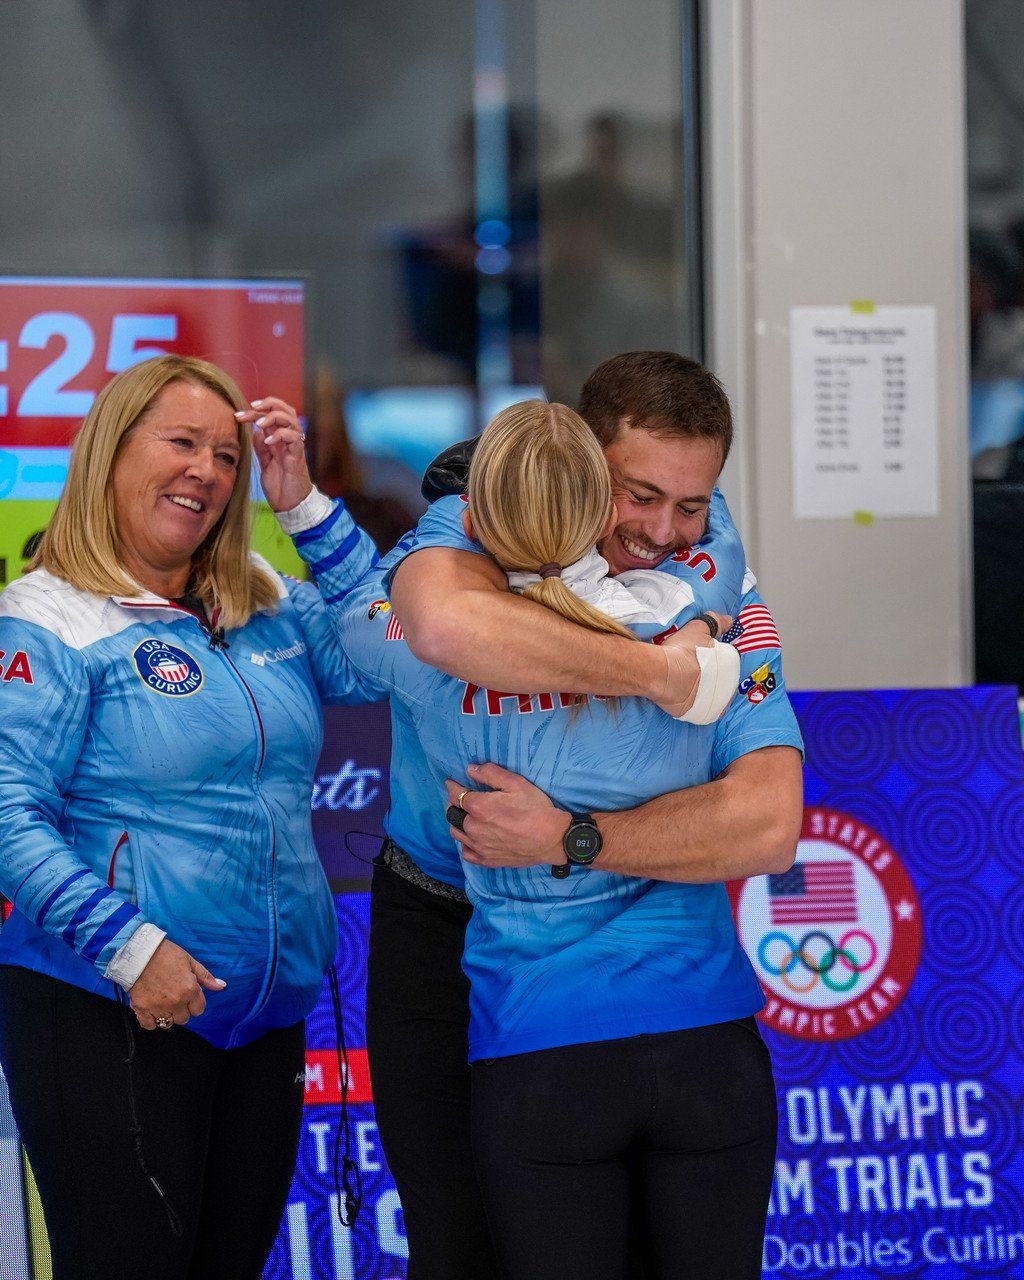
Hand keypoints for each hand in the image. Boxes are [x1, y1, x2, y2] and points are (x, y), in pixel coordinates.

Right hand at [128, 939, 225, 1030]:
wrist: (140, 952)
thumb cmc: (166, 954)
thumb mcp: (190, 961)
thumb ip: (205, 977)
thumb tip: (221, 986)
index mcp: (190, 990)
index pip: (199, 1010)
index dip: (195, 1003)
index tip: (189, 996)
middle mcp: (176, 1001)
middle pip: (184, 1018)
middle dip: (182, 1010)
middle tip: (175, 998)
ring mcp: (158, 1007)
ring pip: (168, 1023)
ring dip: (167, 1015)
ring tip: (163, 1002)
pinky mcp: (142, 1009)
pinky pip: (150, 1025)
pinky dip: (151, 1021)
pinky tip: (151, 1009)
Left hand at [237, 396, 312, 512]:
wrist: (291, 504)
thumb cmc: (280, 485)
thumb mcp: (265, 464)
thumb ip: (261, 448)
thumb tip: (254, 432)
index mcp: (279, 439)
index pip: (271, 414)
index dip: (256, 409)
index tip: (239, 413)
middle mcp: (288, 439)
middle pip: (284, 409)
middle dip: (268, 403)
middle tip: (252, 407)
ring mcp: (294, 446)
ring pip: (290, 418)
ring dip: (273, 417)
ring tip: (259, 423)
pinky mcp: (298, 455)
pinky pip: (293, 437)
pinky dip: (280, 435)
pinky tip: (268, 441)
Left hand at [445, 764, 569, 867]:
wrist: (552, 839)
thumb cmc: (536, 808)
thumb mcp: (516, 783)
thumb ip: (490, 774)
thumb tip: (470, 769)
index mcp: (479, 807)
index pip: (456, 795)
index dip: (452, 787)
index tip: (451, 783)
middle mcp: (474, 828)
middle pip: (453, 814)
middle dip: (454, 804)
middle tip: (460, 799)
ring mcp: (479, 846)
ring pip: (456, 833)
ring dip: (457, 823)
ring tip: (465, 817)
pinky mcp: (487, 860)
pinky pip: (466, 852)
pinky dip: (465, 843)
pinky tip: (472, 838)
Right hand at [653, 612, 732, 717]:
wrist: (664, 674)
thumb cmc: (681, 650)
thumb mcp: (698, 628)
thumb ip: (716, 623)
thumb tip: (730, 620)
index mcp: (732, 662)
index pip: (726, 659)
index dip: (712, 657)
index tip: (699, 656)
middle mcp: (730, 684)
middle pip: (721, 677)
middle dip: (710, 674)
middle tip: (691, 669)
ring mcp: (718, 702)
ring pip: (714, 695)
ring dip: (706, 690)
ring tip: (687, 684)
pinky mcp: (705, 715)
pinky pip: (705, 710)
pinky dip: (699, 705)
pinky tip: (688, 698)